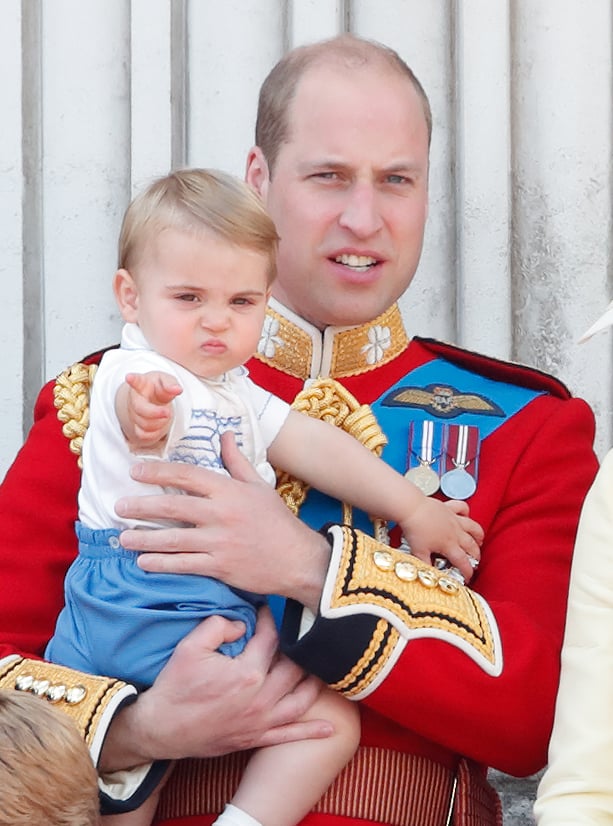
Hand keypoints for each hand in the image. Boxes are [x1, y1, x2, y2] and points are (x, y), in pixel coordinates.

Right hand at [99, 608, 332, 769]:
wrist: (160, 729)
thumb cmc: (174, 687)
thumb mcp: (190, 647)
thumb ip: (218, 626)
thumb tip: (243, 625)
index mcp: (247, 673)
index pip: (271, 639)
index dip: (271, 620)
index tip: (268, 610)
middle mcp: (260, 698)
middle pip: (293, 668)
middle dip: (298, 648)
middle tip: (298, 633)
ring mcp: (261, 721)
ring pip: (300, 700)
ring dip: (313, 684)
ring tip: (321, 669)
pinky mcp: (255, 738)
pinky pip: (290, 736)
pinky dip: (311, 731)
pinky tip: (329, 728)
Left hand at [116, 431, 329, 612]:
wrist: (297, 558)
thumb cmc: (275, 520)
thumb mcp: (258, 485)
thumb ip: (236, 461)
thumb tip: (225, 434)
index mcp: (229, 491)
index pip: (187, 476)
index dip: (158, 472)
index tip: (135, 472)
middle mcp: (221, 514)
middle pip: (173, 508)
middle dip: (141, 507)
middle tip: (119, 507)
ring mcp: (219, 543)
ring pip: (173, 540)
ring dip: (144, 539)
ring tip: (123, 538)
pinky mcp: (219, 567)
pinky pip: (183, 565)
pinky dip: (161, 564)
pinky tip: (144, 563)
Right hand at [120, 371, 182, 448]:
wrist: (152, 399)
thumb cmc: (159, 388)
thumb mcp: (167, 381)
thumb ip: (171, 384)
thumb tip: (177, 389)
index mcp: (142, 384)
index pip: (137, 381)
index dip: (133, 379)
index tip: (129, 376)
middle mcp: (135, 399)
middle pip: (140, 409)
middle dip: (155, 413)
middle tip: (168, 412)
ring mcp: (134, 414)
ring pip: (144, 424)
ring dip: (159, 422)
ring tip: (166, 415)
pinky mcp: (137, 426)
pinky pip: (143, 435)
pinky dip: (154, 434)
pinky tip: (160, 426)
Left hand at [400, 498, 482, 581]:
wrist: (411, 508)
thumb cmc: (415, 528)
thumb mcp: (418, 551)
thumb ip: (425, 564)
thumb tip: (428, 573)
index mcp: (449, 544)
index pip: (463, 561)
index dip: (468, 571)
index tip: (468, 576)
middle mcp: (455, 532)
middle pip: (471, 546)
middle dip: (476, 556)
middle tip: (475, 561)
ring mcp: (454, 519)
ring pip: (473, 527)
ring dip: (478, 535)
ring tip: (479, 540)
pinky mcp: (449, 508)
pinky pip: (462, 508)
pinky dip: (466, 512)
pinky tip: (465, 516)